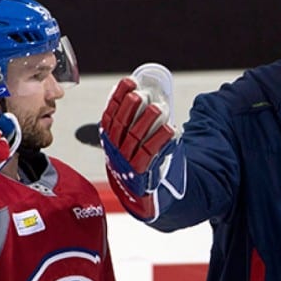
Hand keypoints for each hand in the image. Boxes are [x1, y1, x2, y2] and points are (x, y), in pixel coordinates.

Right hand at [100, 64, 181, 219]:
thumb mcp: (126, 146)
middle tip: (139, 94)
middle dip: (128, 108)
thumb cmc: (136, 165)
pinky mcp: (140, 174)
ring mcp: (126, 164)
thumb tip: (141, 95)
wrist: (141, 198)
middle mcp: (114, 152)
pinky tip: (170, 129)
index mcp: (109, 141)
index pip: (109, 115)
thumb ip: (130, 125)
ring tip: (157, 107)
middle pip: (119, 126)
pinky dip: (160, 140)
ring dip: (145, 122)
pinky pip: (150, 155)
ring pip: (134, 139)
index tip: (128, 82)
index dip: (117, 98)